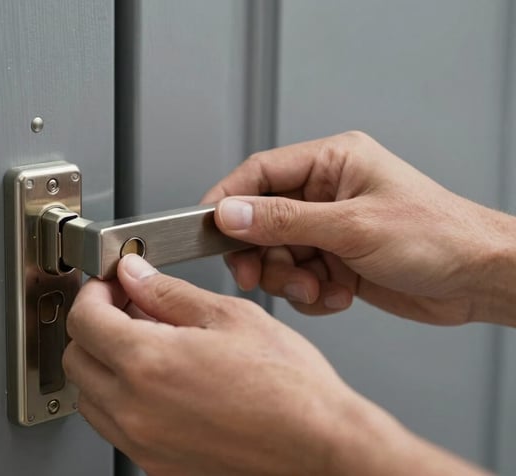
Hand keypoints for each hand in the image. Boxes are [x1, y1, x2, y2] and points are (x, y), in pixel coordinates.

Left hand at [63, 255, 485, 475]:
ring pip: (89, 398)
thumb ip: (168, 293)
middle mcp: (135, 409)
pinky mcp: (156, 464)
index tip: (110, 285)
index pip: (84, 319)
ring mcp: (143, 442)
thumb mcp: (230, 317)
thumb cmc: (290, 389)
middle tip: (125, 308)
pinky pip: (116, 426)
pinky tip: (158, 380)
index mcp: (148, 363)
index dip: (94, 292)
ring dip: (103, 364)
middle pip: (76, 359)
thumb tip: (134, 275)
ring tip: (145, 344)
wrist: (320, 448)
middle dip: (93, 325)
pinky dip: (121, 399)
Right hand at [202, 131, 515, 325]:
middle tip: (258, 276)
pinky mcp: (337, 259)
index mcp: (332, 163)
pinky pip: (300, 277)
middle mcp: (328, 192)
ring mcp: (332, 227)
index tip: (207, 228)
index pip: (260, 173)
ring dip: (290, 278)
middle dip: (262, 253)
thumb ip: (284, 221)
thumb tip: (231, 214)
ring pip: (279, 254)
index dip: (229, 200)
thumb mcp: (352, 227)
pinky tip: (338, 294)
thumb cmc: (437, 237)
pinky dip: (312, 293)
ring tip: (317, 288)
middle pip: (262, 220)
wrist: (479, 280)